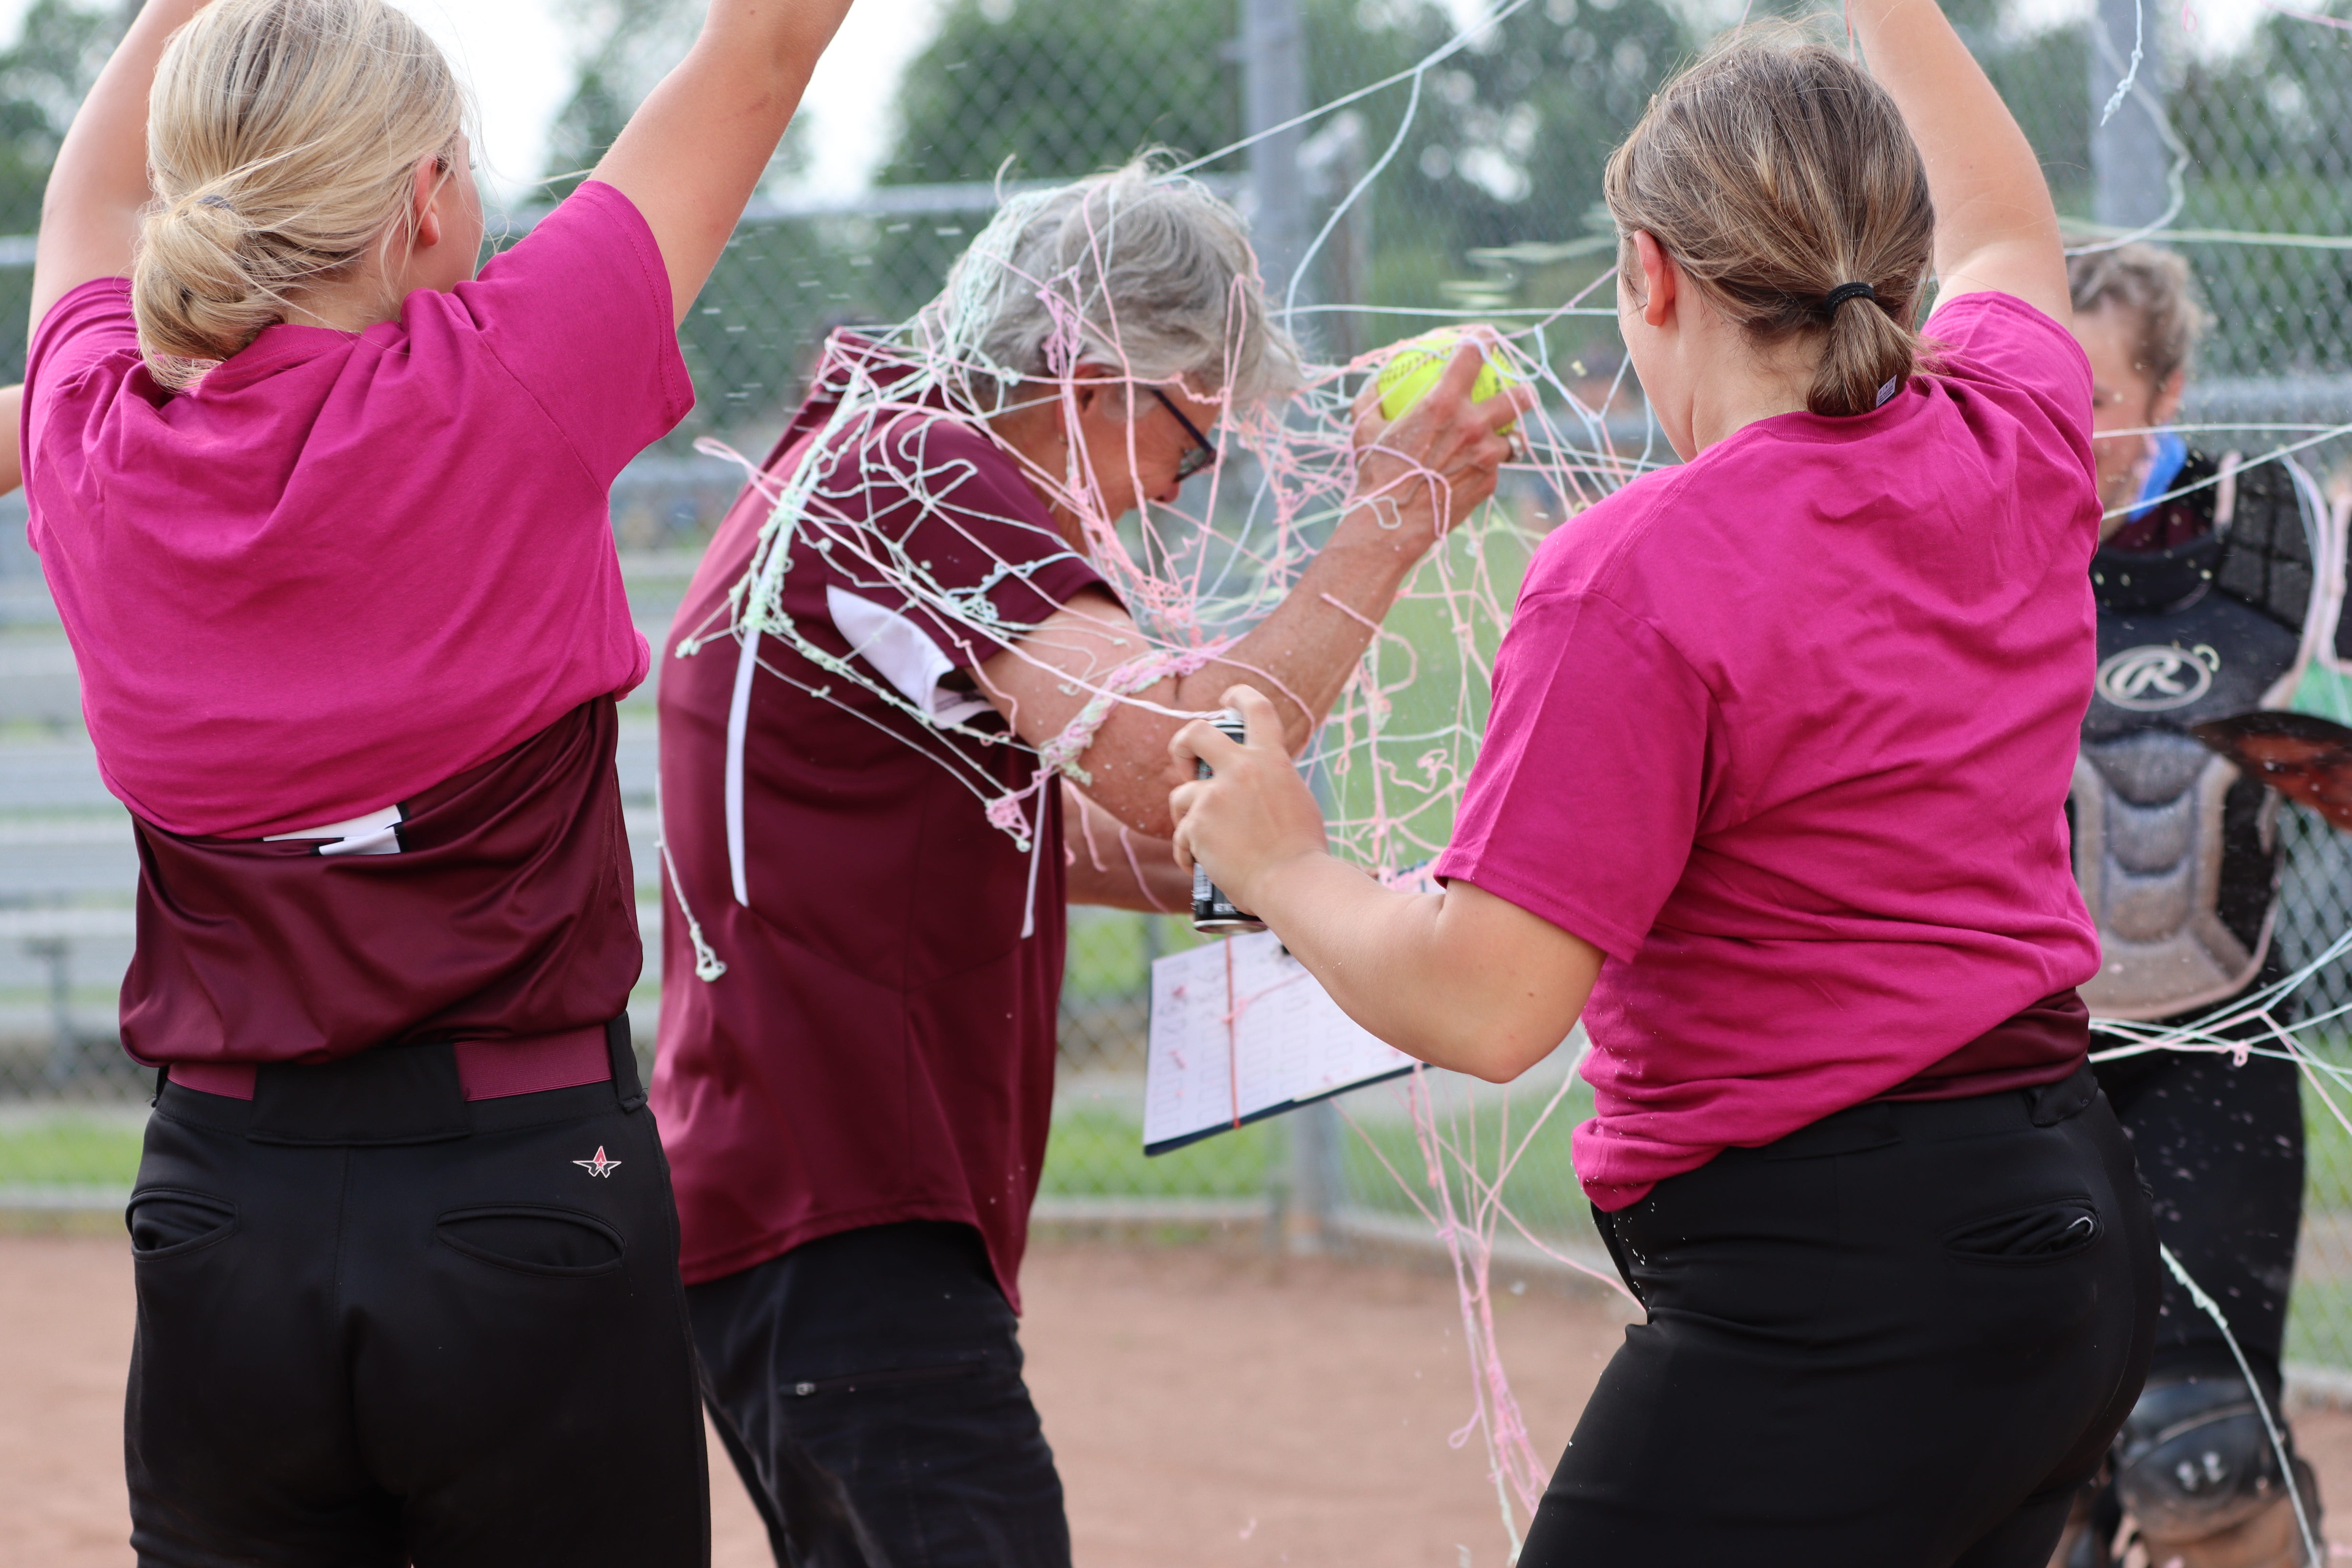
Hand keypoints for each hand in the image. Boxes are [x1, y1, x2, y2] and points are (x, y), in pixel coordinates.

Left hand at [1167, 685, 1329, 910]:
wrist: (1293, 882)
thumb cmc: (1301, 852)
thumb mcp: (1295, 800)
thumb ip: (1272, 783)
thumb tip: (1255, 785)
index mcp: (1272, 760)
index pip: (1256, 709)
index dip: (1239, 695)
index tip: (1227, 699)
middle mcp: (1241, 769)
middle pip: (1195, 732)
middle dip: (1181, 746)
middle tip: (1185, 767)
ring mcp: (1215, 796)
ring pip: (1181, 795)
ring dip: (1185, 817)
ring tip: (1200, 843)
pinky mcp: (1197, 825)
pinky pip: (1180, 837)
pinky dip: (1187, 854)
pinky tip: (1199, 868)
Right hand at [1343, 332, 1528, 552]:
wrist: (1391, 525)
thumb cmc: (1374, 475)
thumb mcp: (1364, 430)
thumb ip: (1371, 398)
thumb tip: (1375, 381)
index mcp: (1443, 404)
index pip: (1473, 356)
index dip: (1484, 340)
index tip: (1487, 337)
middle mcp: (1472, 426)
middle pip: (1518, 396)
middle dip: (1524, 390)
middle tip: (1521, 391)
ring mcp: (1485, 456)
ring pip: (1513, 437)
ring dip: (1507, 436)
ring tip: (1499, 437)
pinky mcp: (1489, 483)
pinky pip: (1496, 468)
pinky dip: (1487, 466)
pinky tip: (1474, 470)